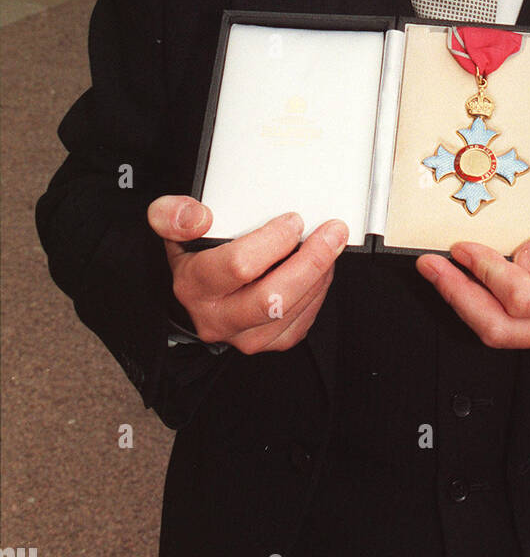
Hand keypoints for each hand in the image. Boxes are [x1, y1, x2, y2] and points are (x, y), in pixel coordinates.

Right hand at [147, 196, 348, 354]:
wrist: (194, 296)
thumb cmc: (191, 256)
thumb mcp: (170, 226)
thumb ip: (173, 214)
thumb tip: (199, 217)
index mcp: (195, 285)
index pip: (239, 266)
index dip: (274, 241)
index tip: (293, 220)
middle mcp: (219, 317)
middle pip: (274, 298)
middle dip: (312, 261)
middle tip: (332, 232)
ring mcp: (245, 336)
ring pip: (293, 311)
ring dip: (320, 275)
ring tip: (329, 245)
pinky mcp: (268, 342)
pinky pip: (303, 321)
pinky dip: (318, 292)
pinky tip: (319, 270)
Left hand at [416, 194, 529, 354]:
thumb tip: (528, 257)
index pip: (523, 295)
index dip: (486, 271)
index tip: (462, 247)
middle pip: (502, 326)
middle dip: (458, 295)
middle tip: (431, 266)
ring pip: (500, 334)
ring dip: (462, 304)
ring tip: (438, 275)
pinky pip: (505, 331)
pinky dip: (477, 309)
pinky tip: (463, 286)